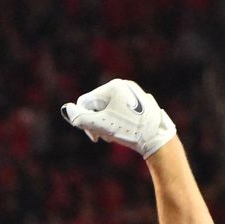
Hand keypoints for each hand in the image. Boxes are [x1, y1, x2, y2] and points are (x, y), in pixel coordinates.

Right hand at [61, 78, 175, 158]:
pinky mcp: (142, 102)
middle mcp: (124, 85)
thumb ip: (81, 118)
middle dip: (97, 122)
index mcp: (113, 86)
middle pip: (98, 105)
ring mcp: (134, 93)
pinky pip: (122, 110)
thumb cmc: (128, 130)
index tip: (93, 137)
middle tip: (103, 138)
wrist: (157, 137)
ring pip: (110, 108)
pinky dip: (118, 122)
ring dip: (106, 124)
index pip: (86, 102)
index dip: (84, 120)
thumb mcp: (101, 125)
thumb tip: (66, 109)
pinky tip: (124, 131)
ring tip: (114, 136)